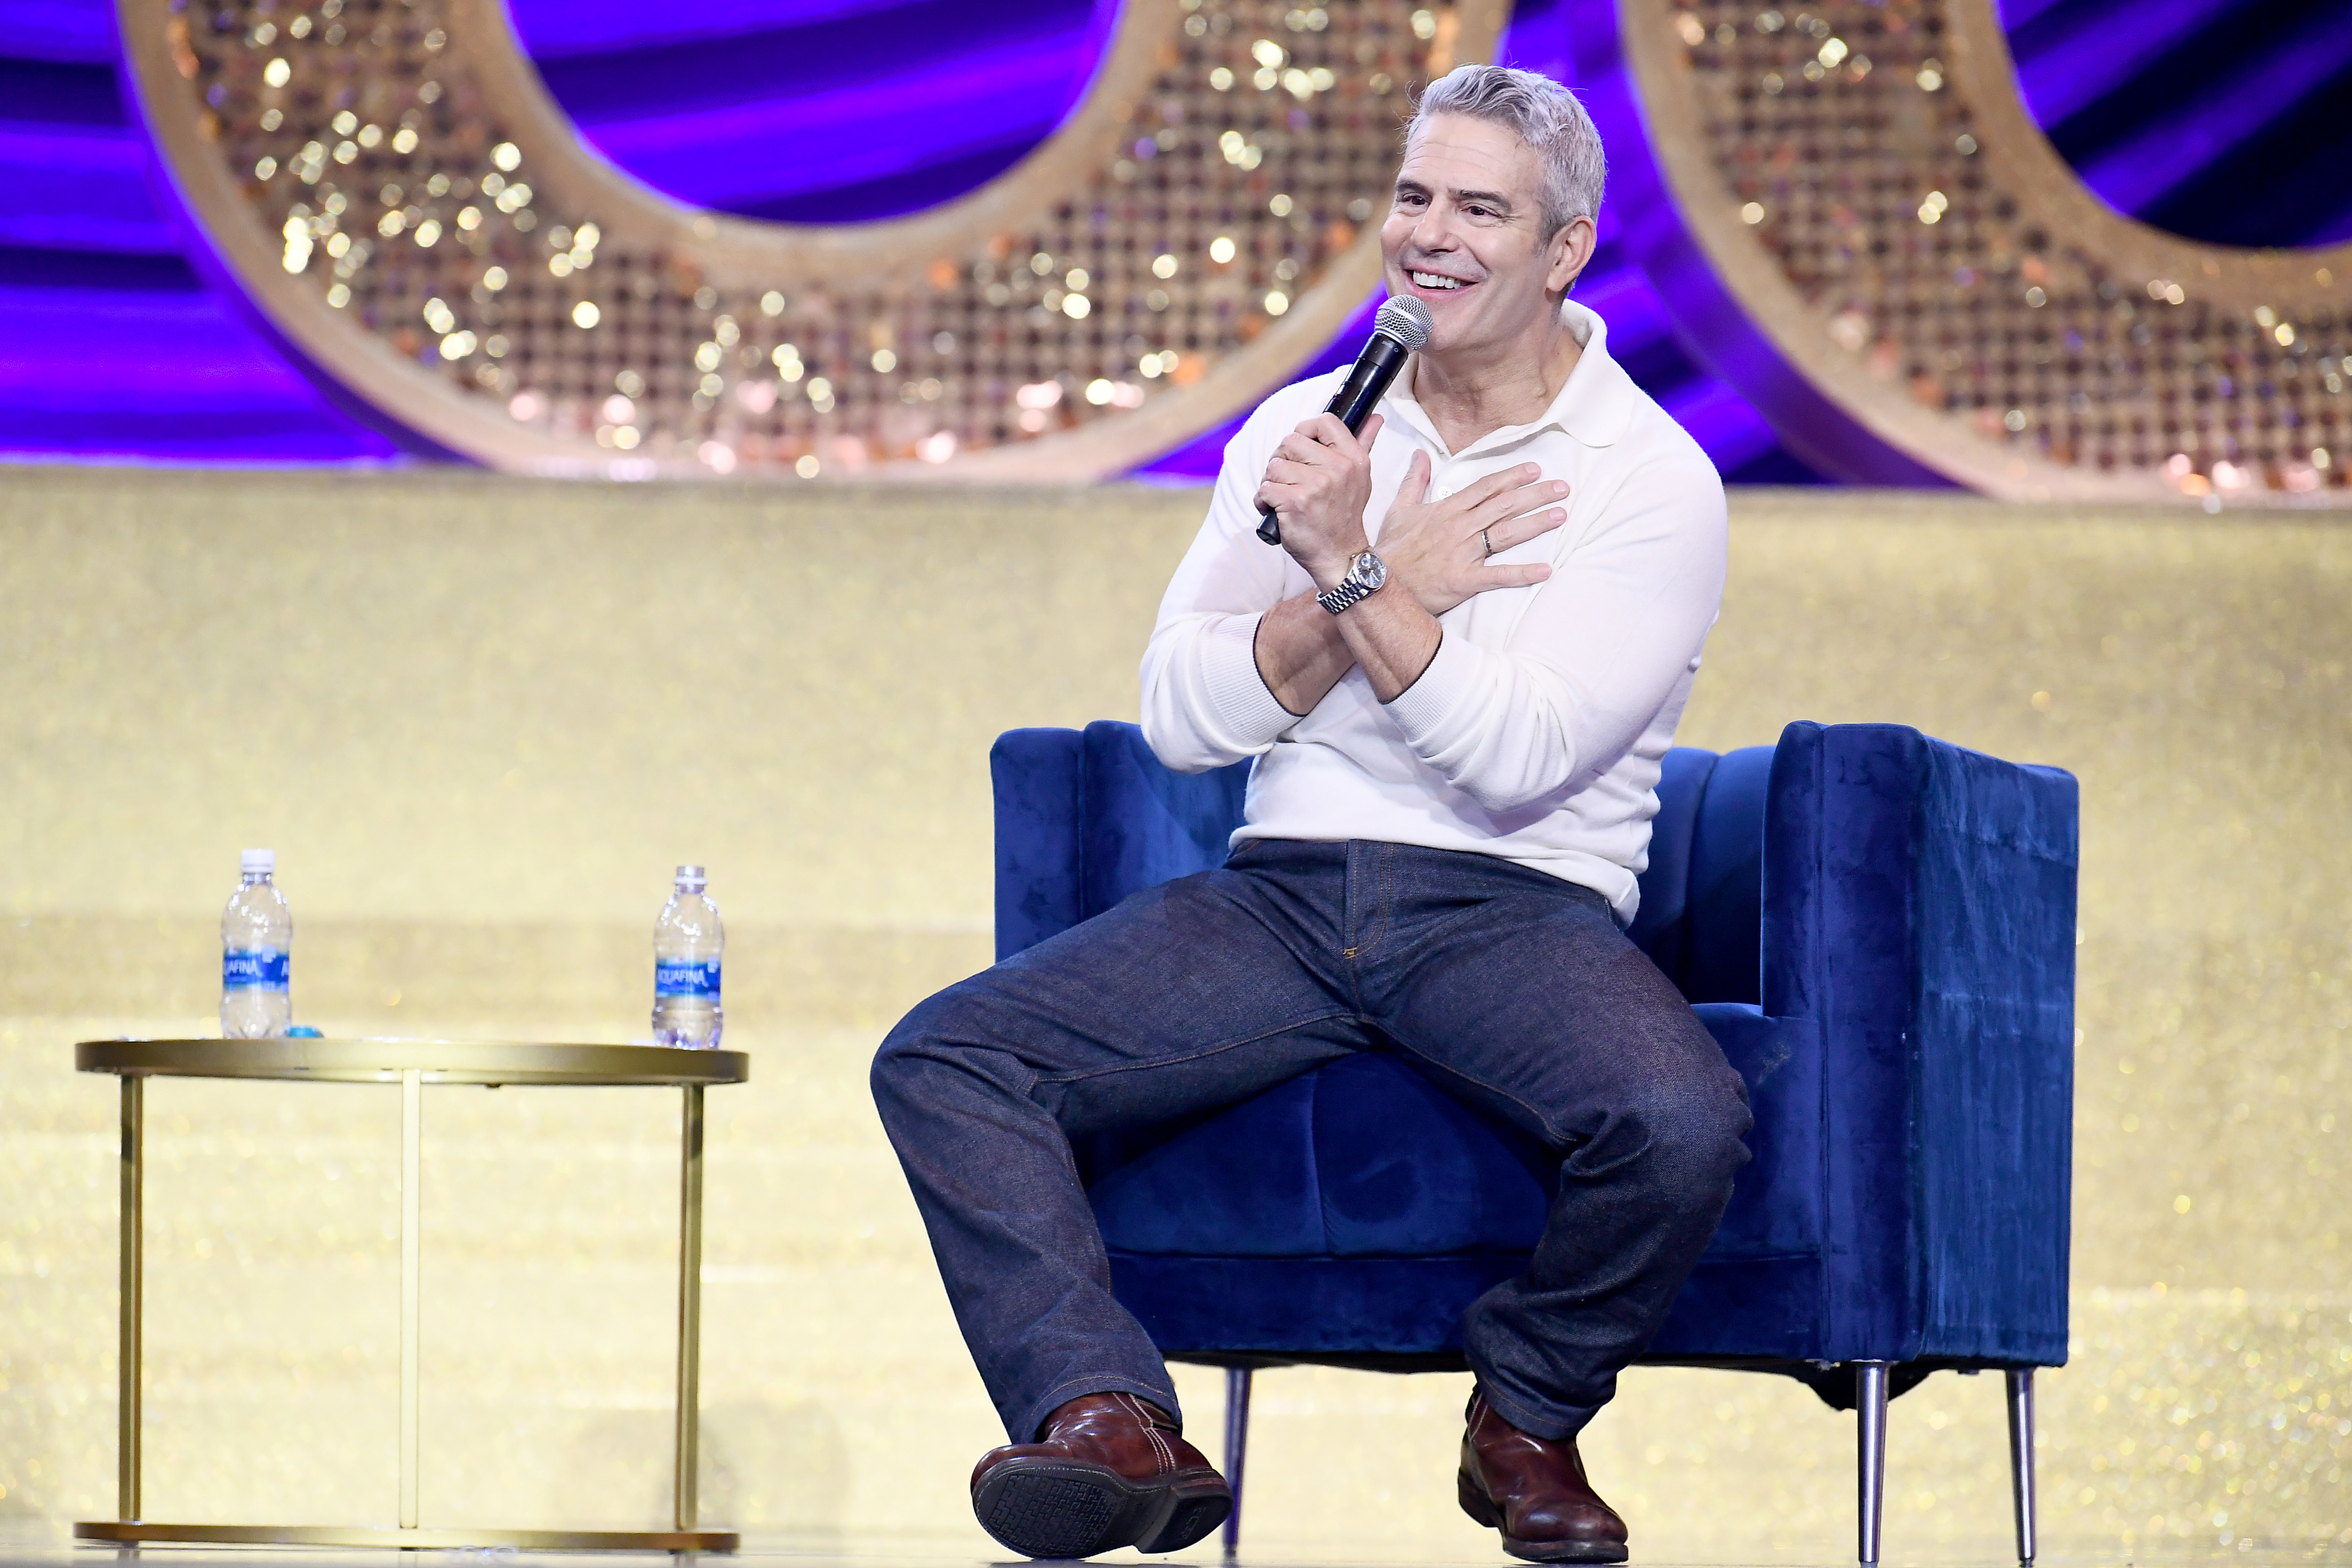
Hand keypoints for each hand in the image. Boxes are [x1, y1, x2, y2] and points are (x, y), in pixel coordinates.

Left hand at [1254, 413, 1384, 585]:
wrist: (1340, 557)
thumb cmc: (1343, 517)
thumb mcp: (1360, 479)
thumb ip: (1365, 444)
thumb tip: (1375, 417)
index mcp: (1354, 458)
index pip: (1324, 421)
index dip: (1305, 431)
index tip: (1301, 451)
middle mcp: (1339, 468)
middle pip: (1290, 442)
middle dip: (1282, 461)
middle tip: (1289, 482)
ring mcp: (1317, 485)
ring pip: (1274, 466)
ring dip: (1271, 483)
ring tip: (1284, 499)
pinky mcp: (1296, 502)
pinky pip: (1265, 488)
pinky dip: (1263, 502)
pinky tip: (1276, 511)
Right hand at [1376, 455, 1565, 616]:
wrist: (1375, 583)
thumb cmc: (1390, 549)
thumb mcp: (1399, 509)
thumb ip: (1414, 480)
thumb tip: (1420, 454)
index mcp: (1446, 510)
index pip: (1485, 488)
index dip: (1511, 477)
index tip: (1535, 470)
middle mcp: (1459, 527)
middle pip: (1503, 506)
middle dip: (1535, 495)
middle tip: (1563, 488)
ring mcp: (1462, 553)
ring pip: (1506, 534)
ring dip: (1536, 523)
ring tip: (1560, 515)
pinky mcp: (1464, 581)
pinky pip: (1499, 576)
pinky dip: (1523, 573)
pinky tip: (1546, 569)